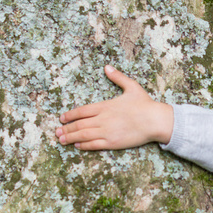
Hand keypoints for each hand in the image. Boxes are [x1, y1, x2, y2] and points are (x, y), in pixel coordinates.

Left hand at [56, 66, 172, 149]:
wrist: (155, 120)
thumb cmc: (145, 104)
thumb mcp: (132, 87)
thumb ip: (118, 77)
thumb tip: (107, 66)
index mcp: (105, 106)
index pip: (81, 111)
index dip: (70, 115)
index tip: (62, 118)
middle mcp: (102, 119)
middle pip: (79, 124)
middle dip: (66, 128)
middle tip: (57, 131)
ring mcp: (106, 131)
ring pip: (83, 135)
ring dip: (71, 138)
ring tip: (61, 140)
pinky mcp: (113, 142)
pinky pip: (94, 144)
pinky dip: (84, 145)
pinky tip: (77, 146)